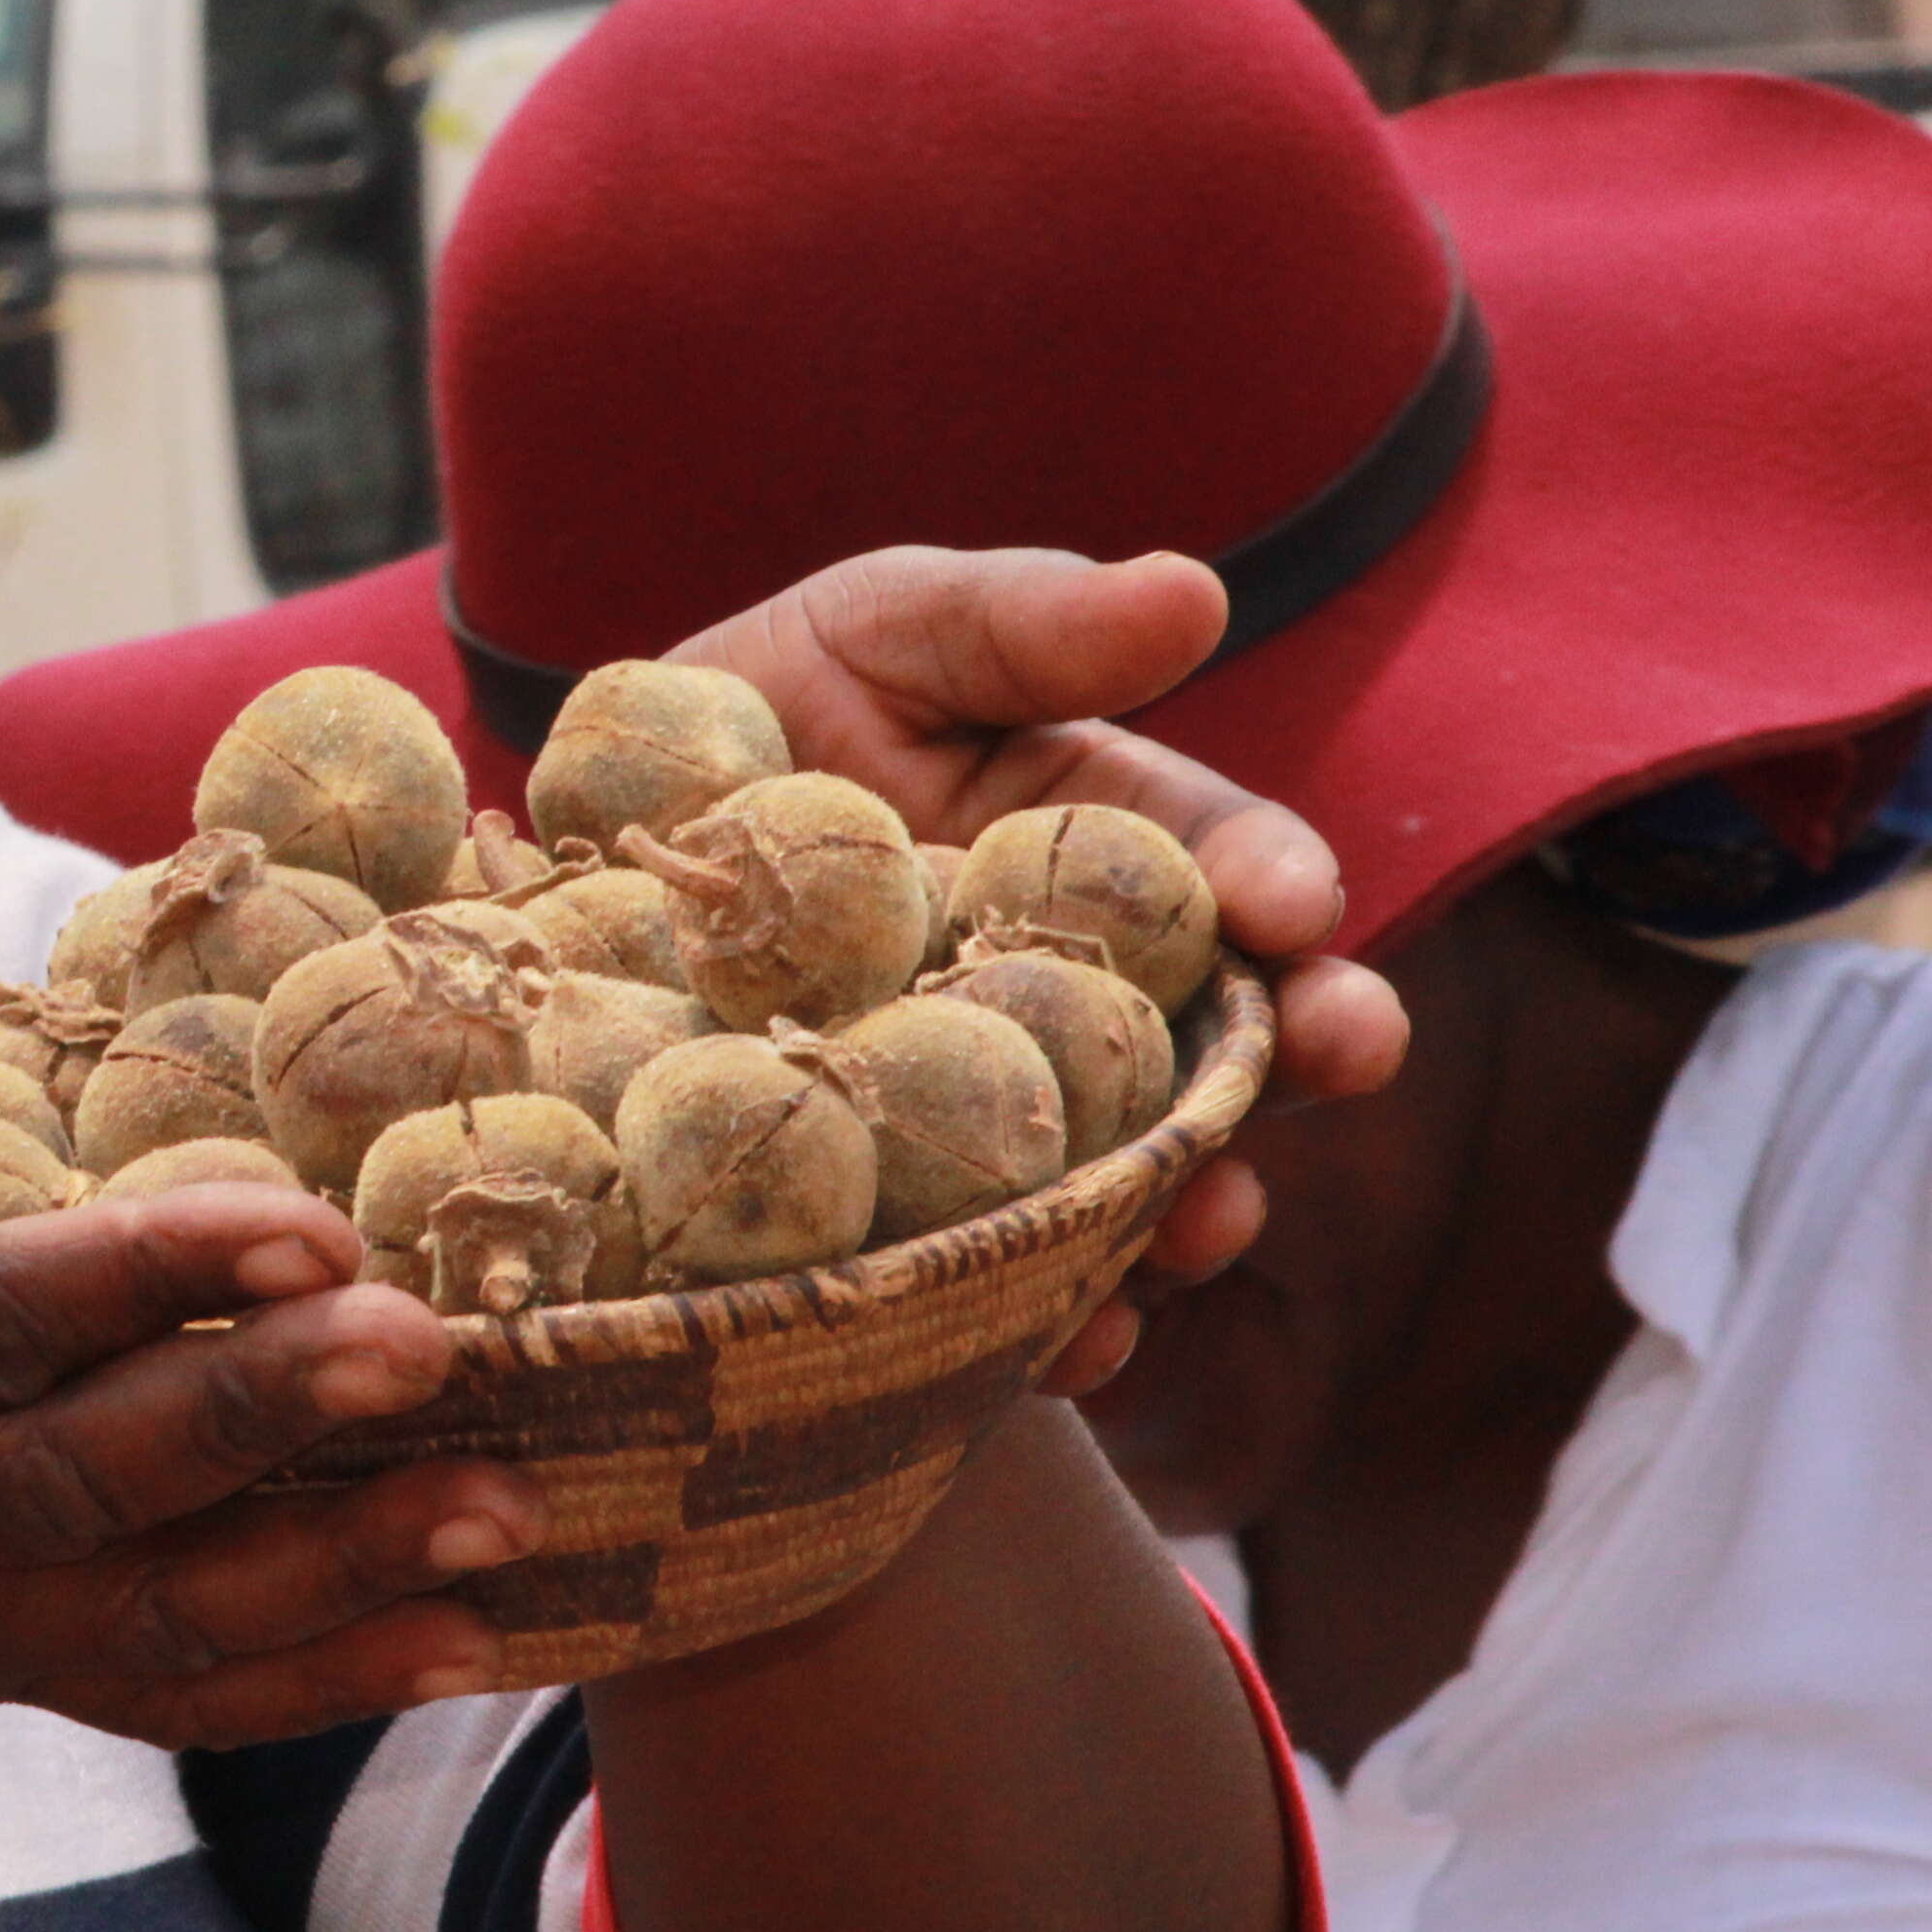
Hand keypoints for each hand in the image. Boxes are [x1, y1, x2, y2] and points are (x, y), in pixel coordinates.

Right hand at [0, 1036, 550, 1747]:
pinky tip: (458, 1643)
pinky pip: (143, 1690)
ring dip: (329, 1579)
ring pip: (131, 1623)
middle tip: (429, 1345)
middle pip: (62, 1489)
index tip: (297, 1221)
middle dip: (256, 1422)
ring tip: (507, 1509)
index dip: (130, 1284)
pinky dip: (307, 1682)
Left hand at [669, 543, 1409, 1393]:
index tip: (1296, 899)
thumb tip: (1196, 591)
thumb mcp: (878, 633)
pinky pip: (992, 1278)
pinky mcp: (905, 1210)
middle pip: (1217, 1032)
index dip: (1273, 878)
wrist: (588, 851)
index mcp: (1100, 849)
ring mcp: (1001, 1112)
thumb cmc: (760, 713)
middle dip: (1293, 1047)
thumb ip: (1022, 624)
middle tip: (1343, 1049)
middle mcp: (1080, 995)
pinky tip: (1067, 1340)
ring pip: (1130, 1172)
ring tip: (1208, 1220)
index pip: (1220, 863)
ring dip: (1186, 1203)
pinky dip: (1042, 1315)